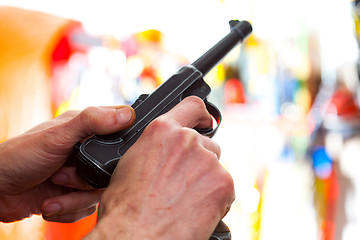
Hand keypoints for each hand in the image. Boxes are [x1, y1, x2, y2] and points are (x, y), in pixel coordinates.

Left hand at [0, 106, 134, 222]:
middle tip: (62, 176)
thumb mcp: (57, 136)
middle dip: (84, 181)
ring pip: (98, 194)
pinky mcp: (73, 195)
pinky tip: (49, 203)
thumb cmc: (19, 157)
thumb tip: (127, 114)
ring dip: (73, 198)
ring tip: (52, 189)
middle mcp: (86, 152)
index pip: (119, 135)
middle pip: (111, 172)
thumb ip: (92, 122)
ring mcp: (80, 175)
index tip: (101, 160)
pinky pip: (86, 209)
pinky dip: (67, 210)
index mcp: (86, 130)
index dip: (118, 149)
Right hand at [87, 96, 234, 239]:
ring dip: (206, 180)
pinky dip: (216, 199)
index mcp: (162, 130)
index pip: (192, 106)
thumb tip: (163, 151)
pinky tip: (196, 211)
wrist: (136, 236)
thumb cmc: (126, 207)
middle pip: (206, 145)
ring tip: (186, 201)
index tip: (205, 121)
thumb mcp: (131, 163)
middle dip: (198, 161)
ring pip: (215, 167)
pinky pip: (225, 188)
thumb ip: (155, 147)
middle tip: (184, 183)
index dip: (201, 114)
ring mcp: (207, 161)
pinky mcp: (223, 183)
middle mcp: (187, 140)